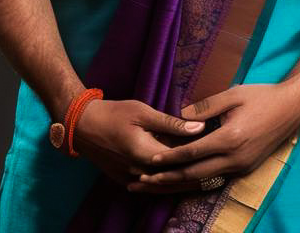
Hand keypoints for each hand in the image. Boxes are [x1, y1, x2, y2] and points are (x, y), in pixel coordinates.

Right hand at [72, 97, 206, 190]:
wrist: (82, 125)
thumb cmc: (113, 113)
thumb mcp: (143, 112)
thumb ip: (171, 123)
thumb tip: (199, 128)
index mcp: (147, 155)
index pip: (181, 161)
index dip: (200, 155)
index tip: (217, 148)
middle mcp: (141, 173)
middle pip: (175, 178)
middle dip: (196, 173)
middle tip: (217, 165)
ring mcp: (131, 180)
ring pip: (164, 186)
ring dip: (184, 181)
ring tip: (204, 173)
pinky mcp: (125, 180)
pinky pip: (151, 187)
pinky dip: (166, 182)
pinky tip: (179, 177)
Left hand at [128, 82, 299, 194]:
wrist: (292, 108)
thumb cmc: (262, 96)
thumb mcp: (233, 94)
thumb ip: (206, 106)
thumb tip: (182, 115)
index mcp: (230, 139)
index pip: (192, 153)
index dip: (170, 158)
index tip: (150, 161)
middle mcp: (235, 158)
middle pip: (195, 174)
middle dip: (169, 178)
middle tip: (145, 181)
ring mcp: (242, 166)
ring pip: (206, 179)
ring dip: (182, 181)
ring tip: (159, 183)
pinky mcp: (246, 168)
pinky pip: (218, 176)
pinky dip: (199, 177)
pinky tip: (185, 176)